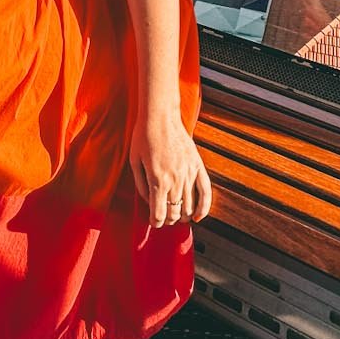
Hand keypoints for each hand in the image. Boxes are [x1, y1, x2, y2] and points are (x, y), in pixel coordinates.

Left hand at [129, 112, 211, 228]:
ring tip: (176, 215)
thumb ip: (141, 185)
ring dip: (182, 216)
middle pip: (174, 213)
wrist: (160, 116)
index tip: (153, 222)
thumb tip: (149, 202)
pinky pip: (205, 192)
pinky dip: (204, 208)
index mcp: (157, 180)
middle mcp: (175, 180)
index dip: (155, 222)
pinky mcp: (197, 166)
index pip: (158, 214)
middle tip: (162, 216)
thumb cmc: (143, 137)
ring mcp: (188, 173)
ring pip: (189, 206)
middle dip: (168, 219)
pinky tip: (198, 217)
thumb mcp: (134, 162)